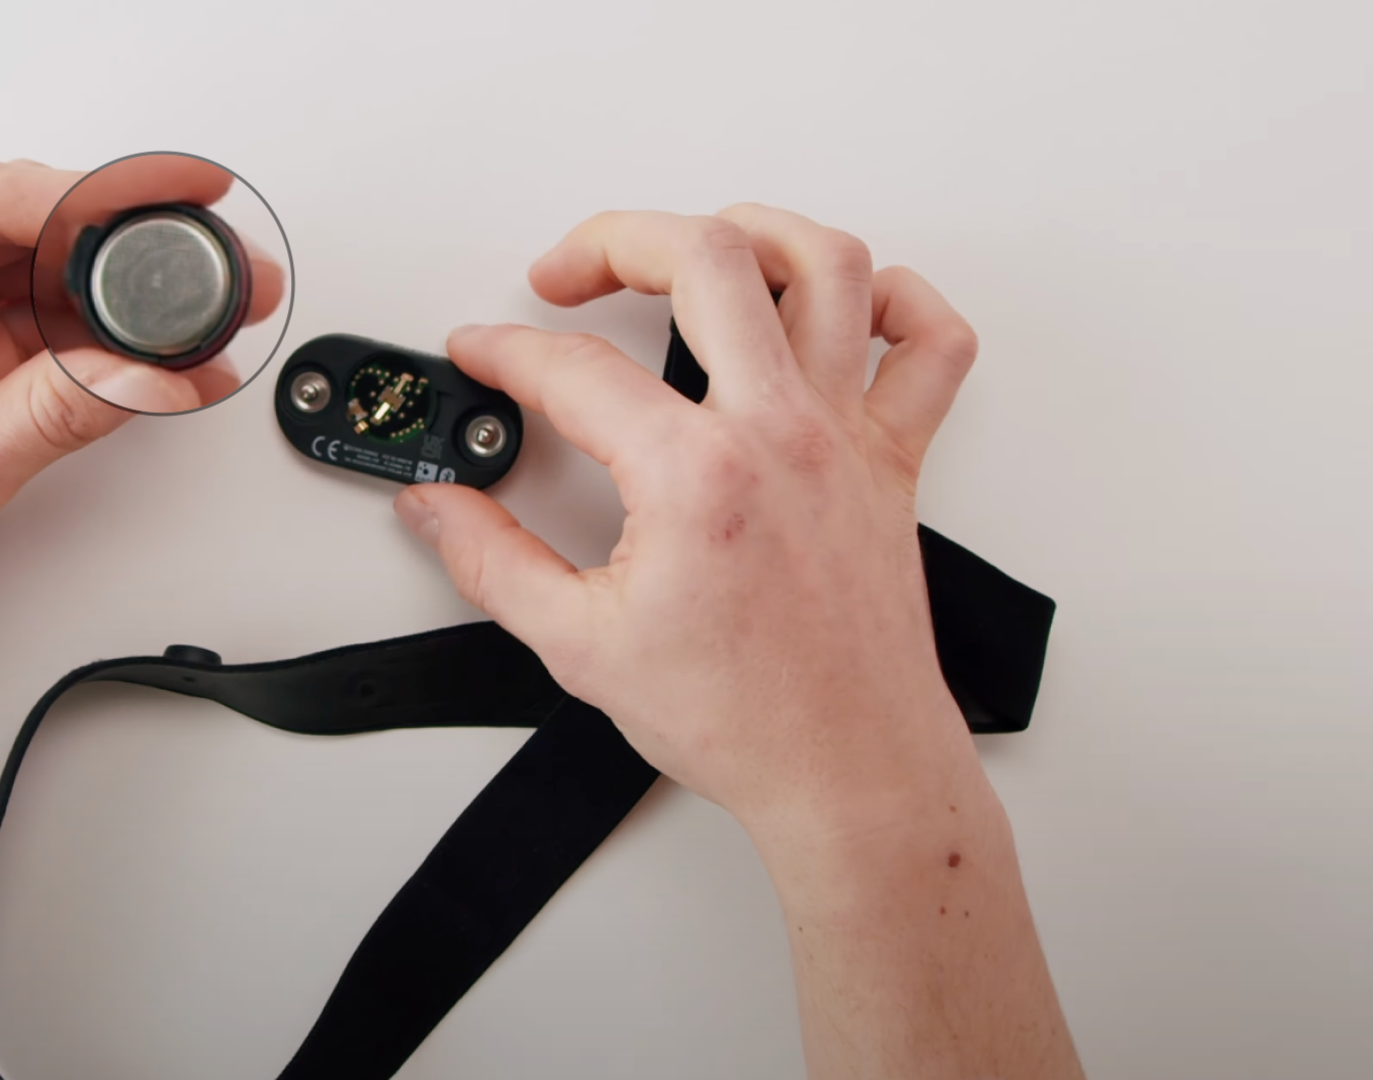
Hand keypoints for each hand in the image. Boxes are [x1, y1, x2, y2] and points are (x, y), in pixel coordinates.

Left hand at [0, 157, 283, 649]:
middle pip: (23, 225)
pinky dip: (100, 344)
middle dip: (123, 242)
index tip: (168, 196)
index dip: (89, 193)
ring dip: (121, 294)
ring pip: (39, 275)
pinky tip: (158, 357)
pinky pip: (37, 329)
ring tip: (202, 310)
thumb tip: (147, 374)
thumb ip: (51, 416)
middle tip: (208, 252)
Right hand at [394, 207, 982, 847]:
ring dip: (756, 230)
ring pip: (830, 267)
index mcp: (696, 476)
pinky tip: (847, 304)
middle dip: (615, 237)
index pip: (575, 369)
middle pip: (705, 258)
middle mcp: (781, 434)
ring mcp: (847, 437)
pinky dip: (901, 301)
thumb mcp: (580, 646)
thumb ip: (490, 562)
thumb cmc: (743, 719)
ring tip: (697, 243)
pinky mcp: (895, 460)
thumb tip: (437, 509)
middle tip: (567, 271)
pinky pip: (935, 346)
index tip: (481, 352)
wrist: (848, 771)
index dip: (505, 349)